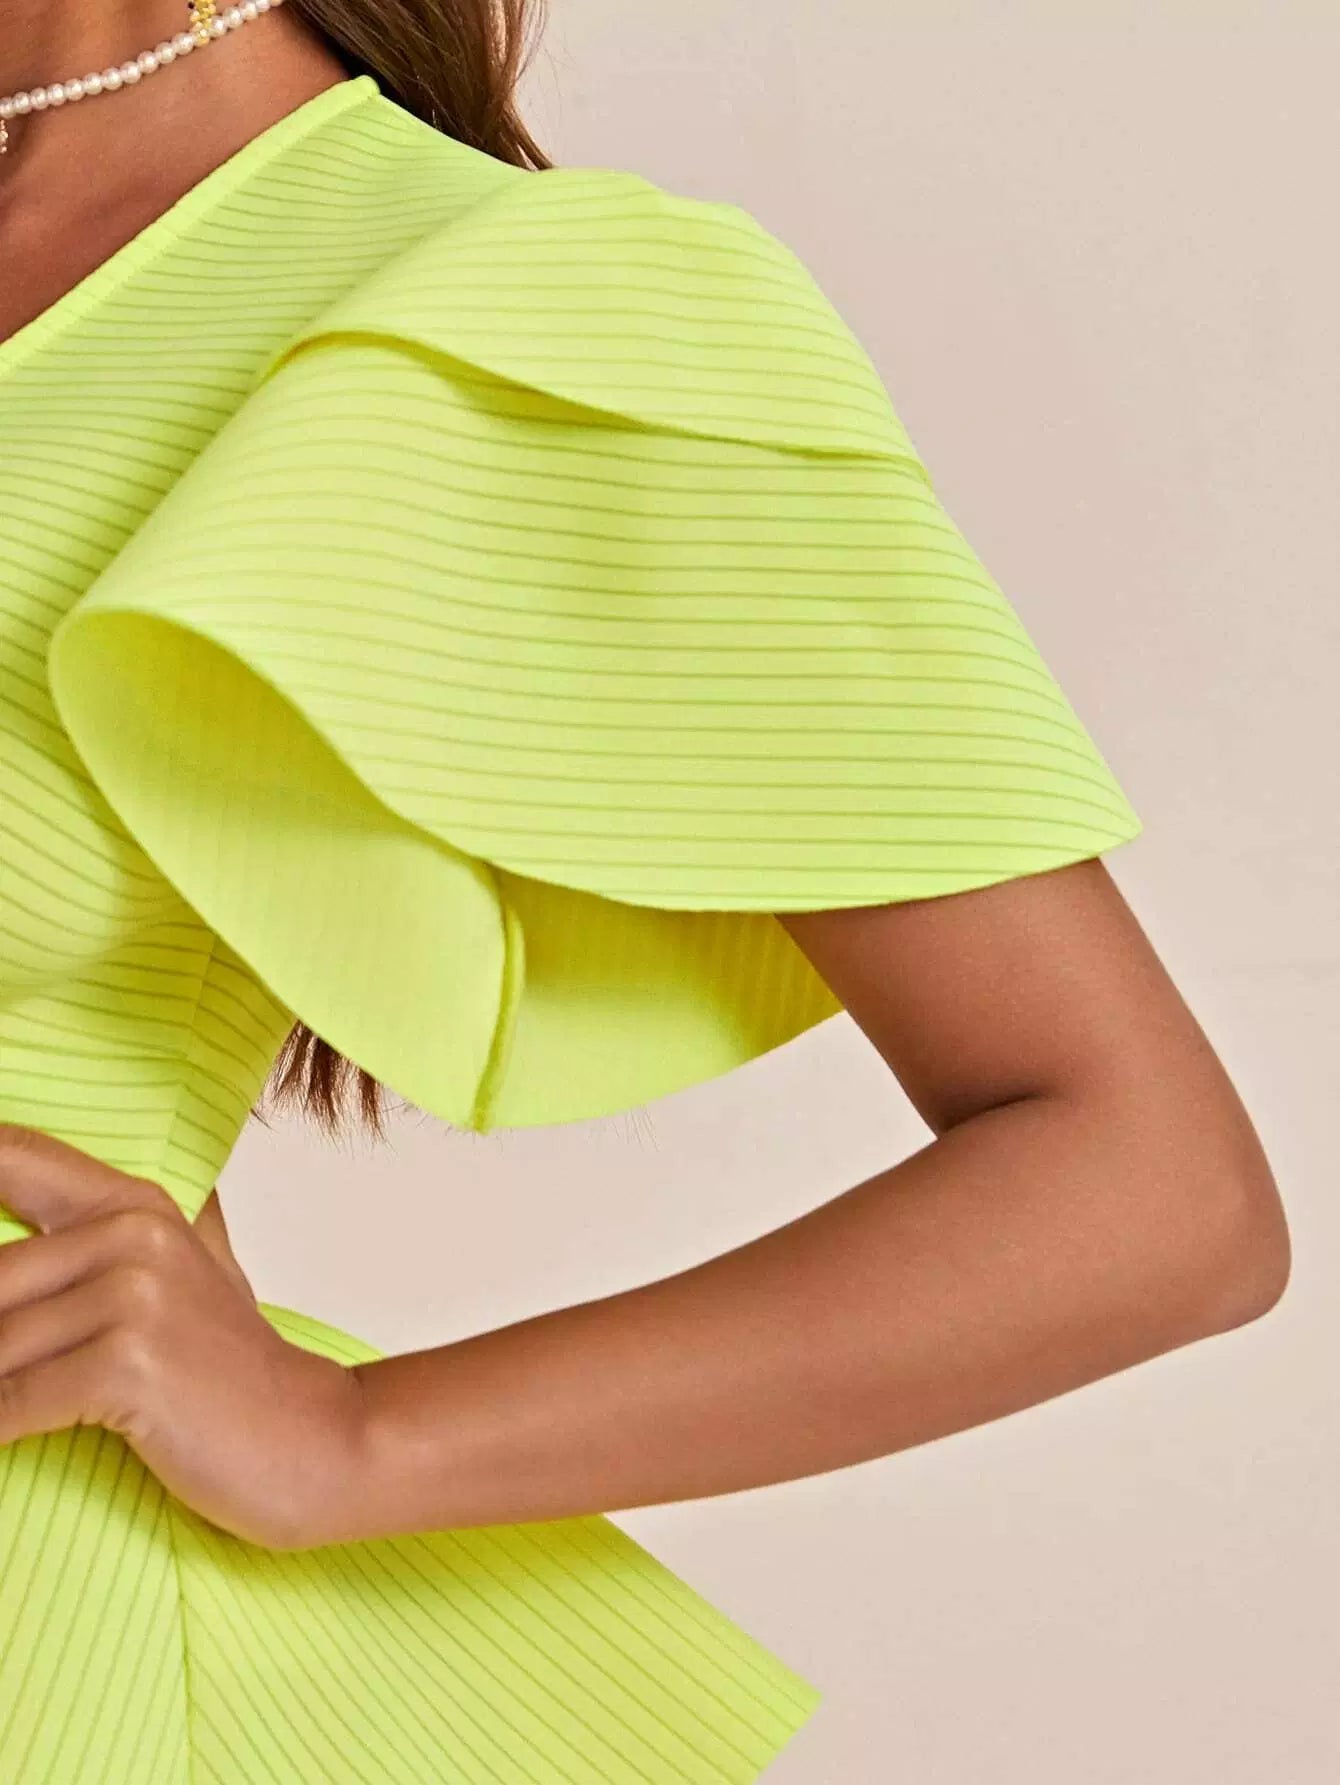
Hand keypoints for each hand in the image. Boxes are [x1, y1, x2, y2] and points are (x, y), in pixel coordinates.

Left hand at [0, 1124, 364, 1549]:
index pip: (7, 1154)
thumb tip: (22, 1198)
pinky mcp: (128, 1364)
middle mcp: (132, 1234)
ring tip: (1, 1402)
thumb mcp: (184, 1272)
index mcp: (134, 1203)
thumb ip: (114, 1232)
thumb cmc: (227, 1371)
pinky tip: (0, 1438)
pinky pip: (11, 1405)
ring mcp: (134, 1296)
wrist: (310, 1438)